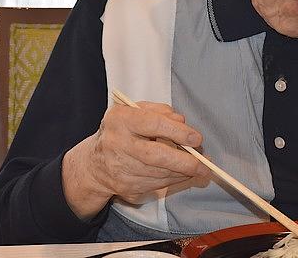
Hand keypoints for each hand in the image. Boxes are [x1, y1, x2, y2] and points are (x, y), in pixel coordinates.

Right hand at [62, 101, 210, 219]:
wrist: (94, 164)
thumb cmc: (122, 131)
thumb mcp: (136, 111)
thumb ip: (161, 111)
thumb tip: (182, 122)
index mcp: (120, 119)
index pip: (153, 124)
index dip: (177, 132)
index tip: (196, 138)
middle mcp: (116, 144)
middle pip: (155, 156)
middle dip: (183, 161)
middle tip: (203, 164)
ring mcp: (119, 168)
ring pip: (158, 174)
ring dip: (182, 172)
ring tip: (197, 168)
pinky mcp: (125, 186)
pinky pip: (156, 185)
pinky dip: (173, 180)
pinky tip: (182, 174)